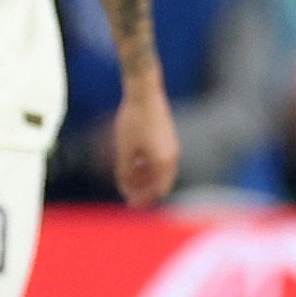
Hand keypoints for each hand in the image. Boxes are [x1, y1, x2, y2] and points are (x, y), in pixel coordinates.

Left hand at [113, 77, 180, 205]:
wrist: (144, 92)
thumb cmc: (132, 120)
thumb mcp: (124, 150)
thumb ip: (125, 172)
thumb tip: (126, 188)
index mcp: (163, 162)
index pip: (157, 190)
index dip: (144, 199)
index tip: (130, 203)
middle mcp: (172, 156)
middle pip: (161, 183)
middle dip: (145, 191)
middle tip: (129, 196)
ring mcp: (171, 146)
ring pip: (161, 172)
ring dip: (146, 179)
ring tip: (128, 179)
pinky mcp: (168, 137)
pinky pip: (161, 160)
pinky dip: (149, 167)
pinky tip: (134, 163)